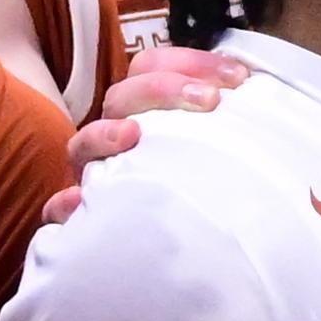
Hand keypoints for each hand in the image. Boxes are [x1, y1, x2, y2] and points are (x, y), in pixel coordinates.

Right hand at [44, 47, 251, 223]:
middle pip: (122, 96)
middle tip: (208, 101)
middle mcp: (117, 136)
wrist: (191, 258)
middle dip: (162, 89)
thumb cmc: (210, 191)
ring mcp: (95, 173)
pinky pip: (58, 208)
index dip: (192, 62)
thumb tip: (262, 90)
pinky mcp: (82, 215)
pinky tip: (78, 201)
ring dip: (106, 134)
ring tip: (133, 136)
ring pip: (84, 142)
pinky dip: (64, 204)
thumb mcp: (225, 152)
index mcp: (147, 112)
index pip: (154, 66)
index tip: (239, 78)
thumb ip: (235, 124)